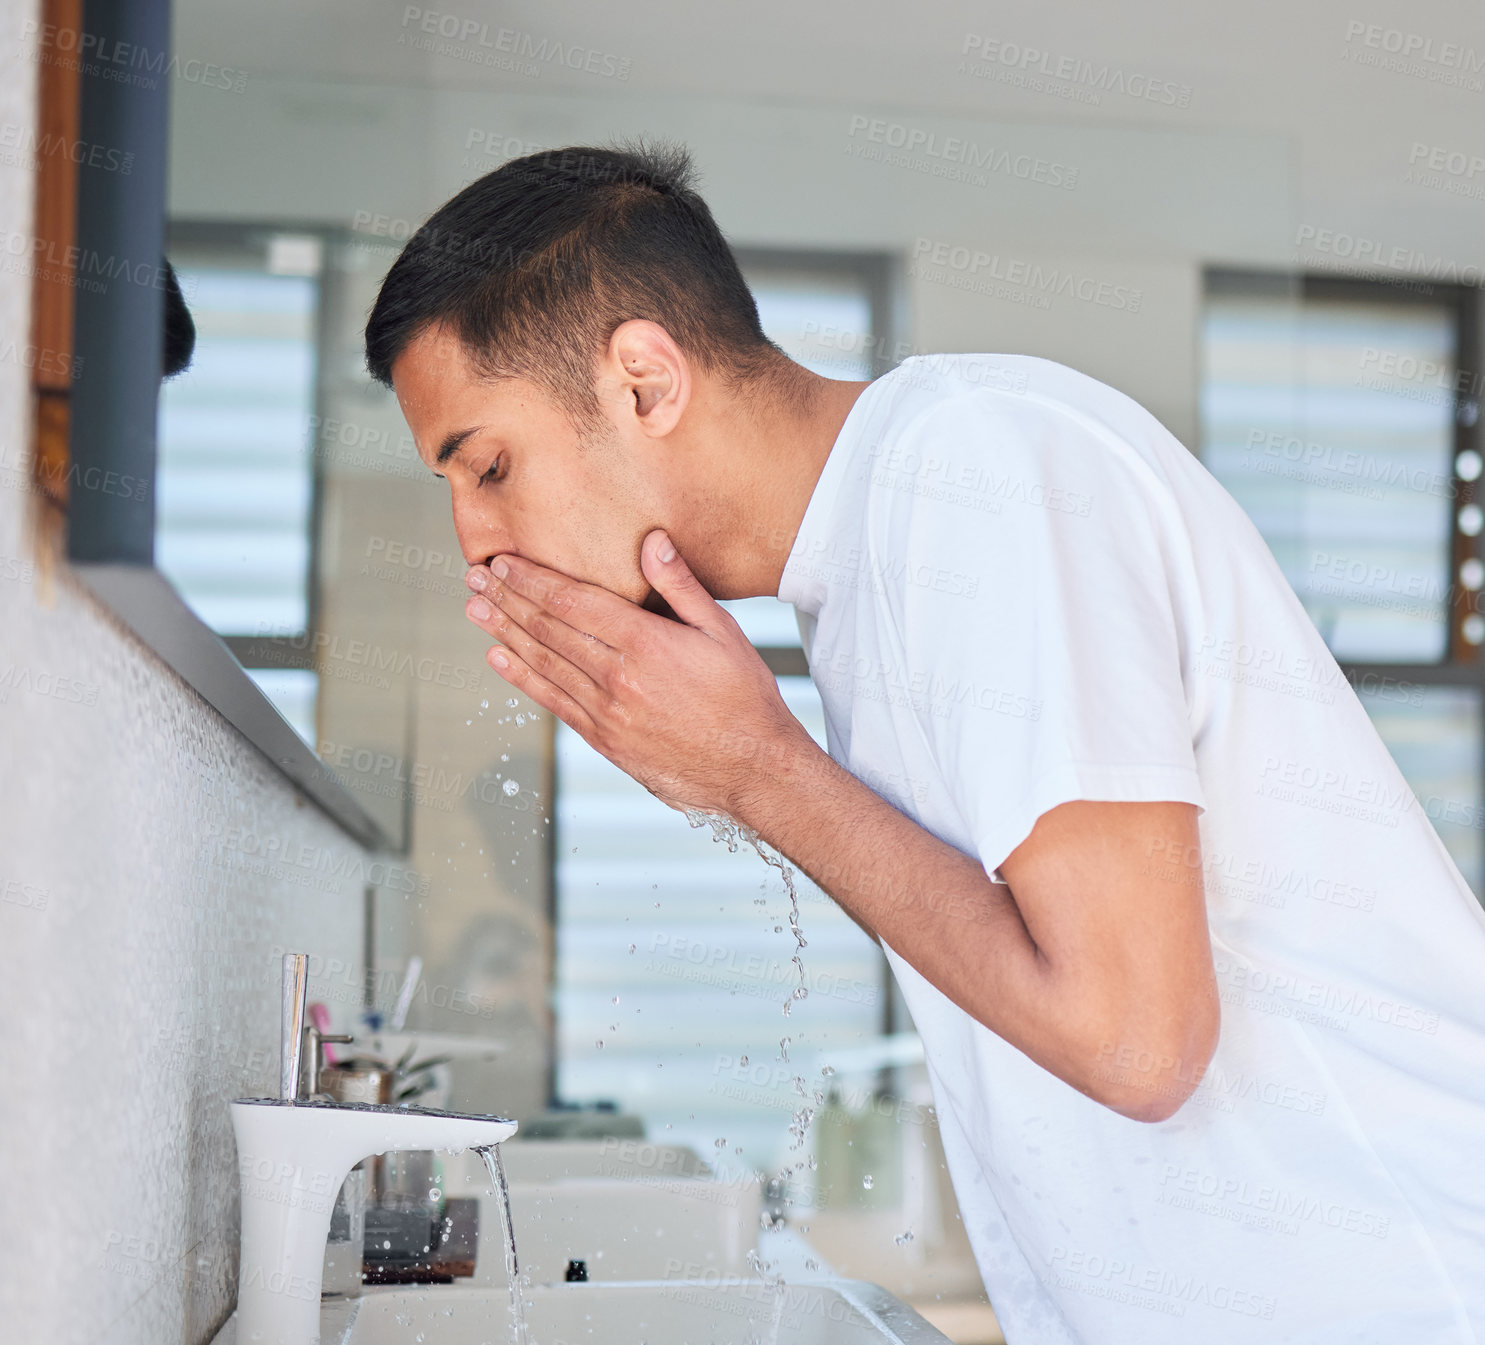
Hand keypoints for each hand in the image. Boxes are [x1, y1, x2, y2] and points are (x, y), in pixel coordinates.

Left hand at [463, 530, 812, 817]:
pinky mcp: (605, 740)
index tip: (503, 563)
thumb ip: (681, 586)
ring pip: (543, 663)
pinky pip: (553, 702)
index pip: (573, 602)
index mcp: (645, 643)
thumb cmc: (745, 697)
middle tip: (472, 579)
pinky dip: (522, 678)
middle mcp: (617, 677)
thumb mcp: (724, 632)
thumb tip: (651, 540)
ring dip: (504, 633)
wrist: (752, 770)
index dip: (532, 580)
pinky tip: (499, 659)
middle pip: (548, 629)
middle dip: (506, 600)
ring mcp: (607, 712)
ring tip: (474, 610)